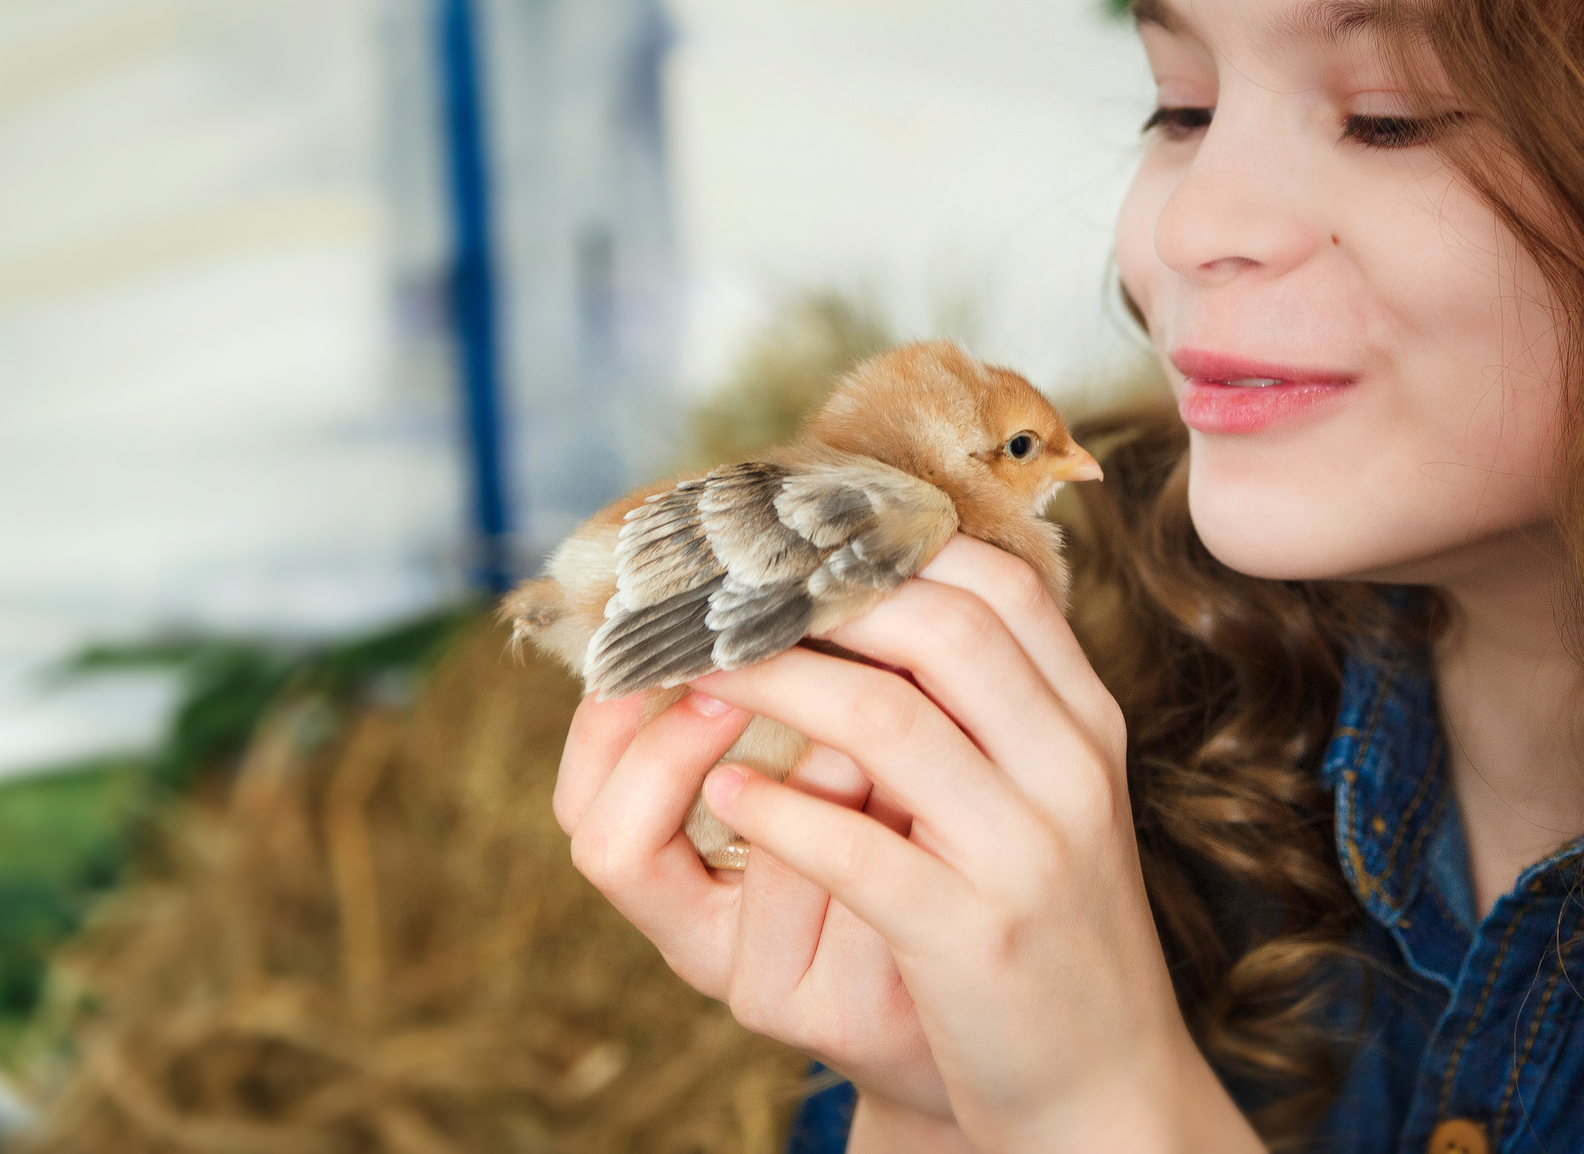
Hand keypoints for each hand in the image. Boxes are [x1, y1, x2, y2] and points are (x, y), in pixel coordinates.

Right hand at [554, 655, 952, 1122]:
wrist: (998, 988)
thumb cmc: (912, 849)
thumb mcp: (844, 767)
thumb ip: (802, 695)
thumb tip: (787, 564)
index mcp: (682, 873)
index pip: (585, 802)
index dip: (607, 721)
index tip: (677, 635)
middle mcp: (702, 937)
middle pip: (607, 845)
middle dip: (670, 742)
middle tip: (743, 663)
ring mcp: (765, 985)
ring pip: (729, 880)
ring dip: (801, 773)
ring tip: (858, 711)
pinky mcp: (844, 1018)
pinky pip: (836, 914)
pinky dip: (861, 832)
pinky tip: (905, 778)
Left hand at [559, 535, 1259, 1153]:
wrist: (1108, 1084)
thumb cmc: (1052, 925)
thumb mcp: (1050, 797)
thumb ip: (996, 706)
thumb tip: (881, 601)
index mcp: (1088, 723)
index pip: (1003, 584)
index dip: (894, 544)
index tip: (800, 539)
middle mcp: (1071, 770)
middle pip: (945, 627)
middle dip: (820, 597)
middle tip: (726, 589)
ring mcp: (1027, 853)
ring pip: (888, 724)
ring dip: (775, 683)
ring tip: (698, 668)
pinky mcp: (973, 938)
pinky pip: (858, 853)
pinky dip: (779, 813)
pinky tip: (727, 792)